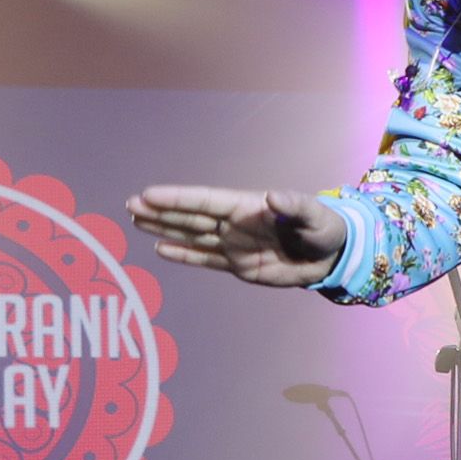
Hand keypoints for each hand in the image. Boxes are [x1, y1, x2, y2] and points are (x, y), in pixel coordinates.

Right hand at [127, 185, 347, 287]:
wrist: (330, 257)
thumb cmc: (324, 229)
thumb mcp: (314, 217)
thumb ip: (294, 206)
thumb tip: (272, 197)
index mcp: (247, 207)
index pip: (205, 201)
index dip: (177, 198)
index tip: (150, 195)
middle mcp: (234, 223)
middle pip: (190, 216)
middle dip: (160, 211)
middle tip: (130, 205)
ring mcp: (233, 244)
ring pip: (191, 235)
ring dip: (163, 228)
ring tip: (135, 220)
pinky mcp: (237, 265)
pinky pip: (205, 259)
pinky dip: (184, 255)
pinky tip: (160, 249)